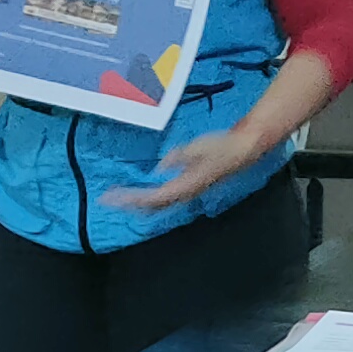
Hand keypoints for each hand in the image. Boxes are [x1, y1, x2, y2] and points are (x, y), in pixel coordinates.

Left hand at [112, 125, 274, 214]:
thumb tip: (161, 166)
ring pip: (157, 203)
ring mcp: (187, 191)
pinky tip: (142, 191)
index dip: (132, 199)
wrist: (243, 149)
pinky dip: (148, 196)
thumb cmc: (222, 146)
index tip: (115, 197)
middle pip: (152, 205)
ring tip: (120, 198)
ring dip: (138, 201)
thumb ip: (179, 157)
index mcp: (185, 185)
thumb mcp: (198, 147)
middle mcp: (185, 193)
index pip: (153, 197)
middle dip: (130, 203)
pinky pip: (164, 196)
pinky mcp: (188, 186)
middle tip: (109, 199)